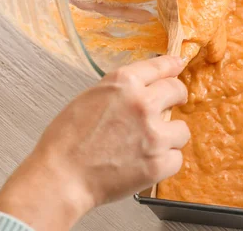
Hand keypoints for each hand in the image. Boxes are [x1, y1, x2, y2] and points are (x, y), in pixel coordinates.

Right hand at [0, 56, 189, 230]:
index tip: (178, 64)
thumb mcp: (90, 98)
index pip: (160, 66)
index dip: (171, 65)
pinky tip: (147, 163)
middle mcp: (143, 104)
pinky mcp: (159, 163)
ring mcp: (154, 134)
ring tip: (149, 145)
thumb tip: (142, 87)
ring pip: (181, 129)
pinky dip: (164, 163)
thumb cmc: (66, 141)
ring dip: (169, 136)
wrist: (60, 178)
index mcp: (124, 83)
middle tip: (171, 105)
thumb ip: (120, 91)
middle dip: (176, 97)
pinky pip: (176, 158)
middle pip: (177, 91)